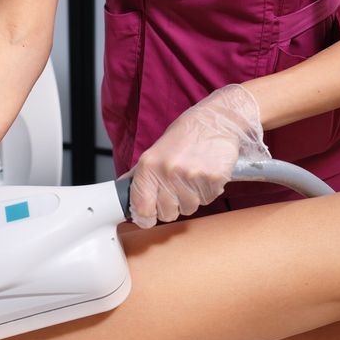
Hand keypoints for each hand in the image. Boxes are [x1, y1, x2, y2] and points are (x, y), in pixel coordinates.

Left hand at [128, 84, 270, 227]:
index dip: (145, 217)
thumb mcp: (156, 151)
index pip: (142, 208)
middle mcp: (168, 171)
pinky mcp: (213, 179)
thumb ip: (141, 175)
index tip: (149, 218)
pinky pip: (207, 200)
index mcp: (149, 165)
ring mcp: (192, 176)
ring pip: (188, 209)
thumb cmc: (186, 135)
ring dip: (191, 198)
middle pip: (167, 213)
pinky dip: (207, 192)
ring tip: (193, 177)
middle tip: (178, 187)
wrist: (216, 121)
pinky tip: (206, 174)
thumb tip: (123, 192)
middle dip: (172, 206)